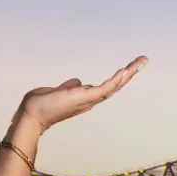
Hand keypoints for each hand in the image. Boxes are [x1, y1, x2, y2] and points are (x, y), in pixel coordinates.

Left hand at [17, 56, 148, 131]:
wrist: (32, 115)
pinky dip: (116, 80)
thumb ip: (69, 87)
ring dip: (129, 73)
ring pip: (114, 86)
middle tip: (144, 60)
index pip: (107, 86)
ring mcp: (89, 99)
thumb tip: (78, 81)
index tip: (129, 67)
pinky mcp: (85, 98)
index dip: (119, 77)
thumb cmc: (41, 105)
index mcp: (85, 97)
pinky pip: (105, 88)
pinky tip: (125, 70)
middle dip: (131, 73)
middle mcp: (90, 100)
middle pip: (116, 85)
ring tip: (141, 61)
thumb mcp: (58, 91)